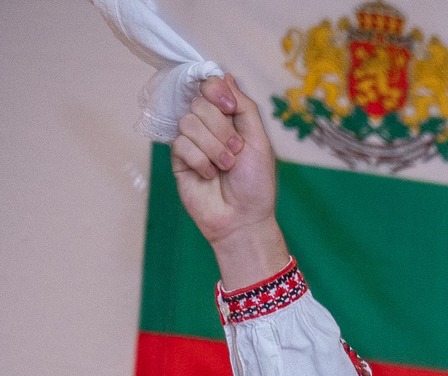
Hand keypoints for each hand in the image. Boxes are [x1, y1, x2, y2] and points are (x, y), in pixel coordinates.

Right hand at [170, 76, 289, 287]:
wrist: (243, 221)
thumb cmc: (256, 186)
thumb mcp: (259, 141)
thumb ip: (245, 107)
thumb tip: (225, 75)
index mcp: (228, 119)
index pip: (211, 86)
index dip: (216, 91)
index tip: (229, 108)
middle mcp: (208, 126)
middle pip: (200, 102)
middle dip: (220, 129)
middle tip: (235, 153)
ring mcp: (192, 142)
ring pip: (188, 122)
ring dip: (212, 147)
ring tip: (225, 167)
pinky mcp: (179, 160)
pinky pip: (180, 144)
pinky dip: (200, 161)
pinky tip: (209, 176)